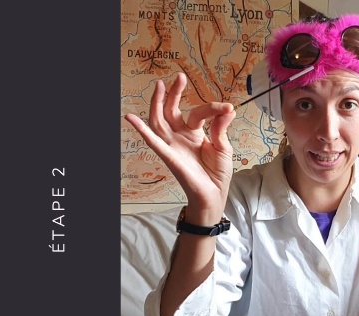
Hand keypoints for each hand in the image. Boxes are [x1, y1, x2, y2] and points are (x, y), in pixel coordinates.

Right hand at [125, 73, 235, 221]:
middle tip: (180, 77)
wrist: (214, 195)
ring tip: (160, 85)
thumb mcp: (223, 148)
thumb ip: (221, 128)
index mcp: (194, 134)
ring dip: (158, 103)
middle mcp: (181, 137)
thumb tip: (227, 109)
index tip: (227, 107)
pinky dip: (141, 130)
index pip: (199, 113)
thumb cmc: (217, 173)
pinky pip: (153, 142)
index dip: (212, 108)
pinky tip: (131, 117)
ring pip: (159, 121)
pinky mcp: (169, 156)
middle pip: (171, 111)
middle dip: (174, 93)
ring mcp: (173, 146)